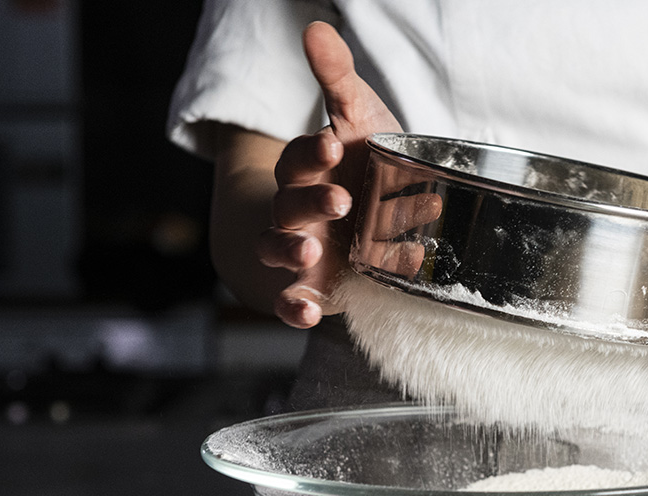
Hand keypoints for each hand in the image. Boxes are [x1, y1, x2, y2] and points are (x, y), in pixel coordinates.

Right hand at [257, 21, 401, 327]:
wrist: (367, 222)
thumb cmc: (364, 166)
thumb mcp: (359, 120)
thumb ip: (337, 80)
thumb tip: (315, 28)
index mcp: (306, 169)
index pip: (299, 157)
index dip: (313, 153)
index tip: (334, 145)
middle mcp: (296, 210)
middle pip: (289, 205)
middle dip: (311, 203)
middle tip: (340, 202)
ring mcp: (302, 250)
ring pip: (281, 250)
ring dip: (293, 253)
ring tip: (314, 253)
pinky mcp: (314, 287)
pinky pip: (295, 301)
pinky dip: (296, 308)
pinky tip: (307, 314)